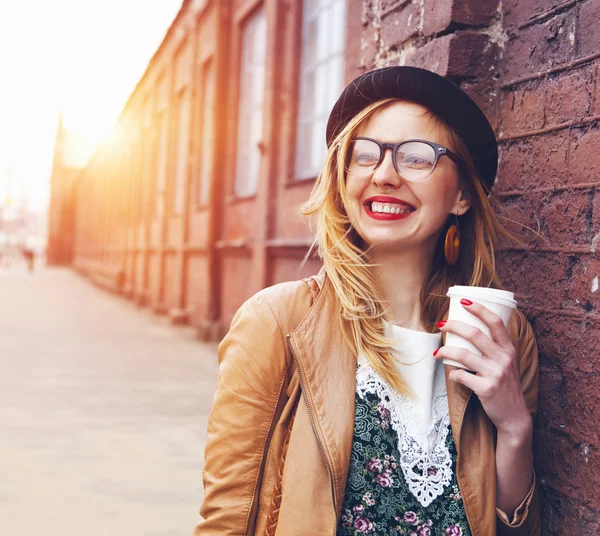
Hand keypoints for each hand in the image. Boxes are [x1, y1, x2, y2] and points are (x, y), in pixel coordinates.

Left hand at [434, 299, 531, 439]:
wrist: (514, 416)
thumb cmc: (506, 386)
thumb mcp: (507, 364)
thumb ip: (495, 349)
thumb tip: (467, 331)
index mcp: (509, 349)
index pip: (496, 323)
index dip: (479, 309)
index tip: (464, 301)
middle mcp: (503, 359)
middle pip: (474, 334)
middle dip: (454, 326)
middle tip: (441, 324)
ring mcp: (495, 374)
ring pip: (463, 354)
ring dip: (446, 351)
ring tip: (437, 352)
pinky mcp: (486, 388)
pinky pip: (461, 376)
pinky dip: (453, 374)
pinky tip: (451, 374)